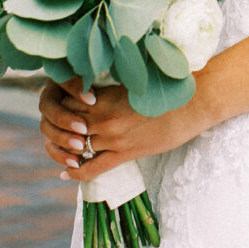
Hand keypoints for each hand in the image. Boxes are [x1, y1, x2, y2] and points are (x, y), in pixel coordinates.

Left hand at [38, 77, 213, 182]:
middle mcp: (104, 117)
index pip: (65, 96)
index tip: (57, 98)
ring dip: (61, 148)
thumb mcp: (136, 77)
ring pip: (73, 147)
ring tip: (57, 149)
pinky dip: (76, 172)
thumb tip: (96, 75)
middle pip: (63, 123)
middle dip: (55, 124)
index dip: (57, 98)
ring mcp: (114, 138)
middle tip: (53, 126)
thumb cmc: (168, 84)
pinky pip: (92, 168)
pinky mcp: (126, 153)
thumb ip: (112, 79)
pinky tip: (66, 172)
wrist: (196, 102)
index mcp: (105, 93)